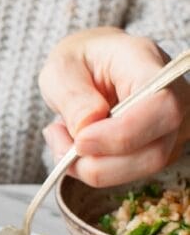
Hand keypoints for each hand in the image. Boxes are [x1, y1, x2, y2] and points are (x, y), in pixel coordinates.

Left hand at [39, 27, 189, 186]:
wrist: (92, 65)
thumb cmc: (80, 62)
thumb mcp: (61, 69)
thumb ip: (72, 96)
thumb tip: (86, 127)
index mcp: (148, 64)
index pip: (161, 107)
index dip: (122, 135)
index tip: (80, 140)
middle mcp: (174, 96)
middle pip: (155, 150)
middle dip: (100, 162)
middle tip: (59, 141)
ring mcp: (172, 126)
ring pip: (144, 168)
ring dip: (93, 167)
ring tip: (61, 140)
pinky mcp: (160, 148)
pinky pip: (132, 172)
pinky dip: (96, 169)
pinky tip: (75, 147)